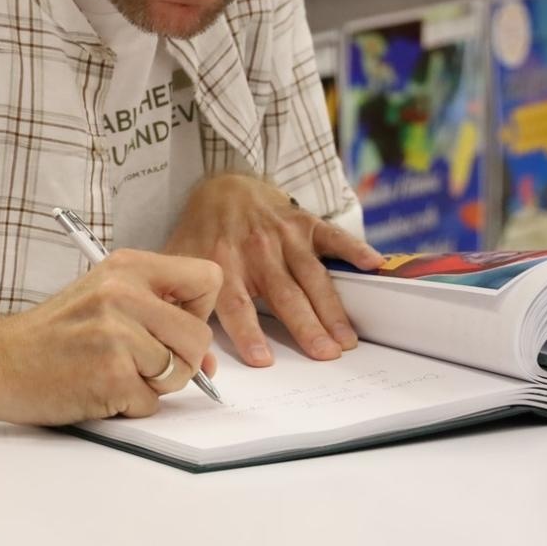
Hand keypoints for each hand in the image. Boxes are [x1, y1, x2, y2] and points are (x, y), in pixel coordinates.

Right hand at [0, 249, 220, 424]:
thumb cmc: (51, 335)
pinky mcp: (111, 376)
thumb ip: (158, 313)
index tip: (173, 326)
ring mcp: (117, 336)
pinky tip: (99, 389)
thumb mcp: (104, 297)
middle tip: (143, 362)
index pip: (207, 277)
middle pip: (199, 337)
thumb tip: (209, 358)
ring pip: (181, 372)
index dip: (199, 311)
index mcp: (127, 266)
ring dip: (154, 385)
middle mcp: (124, 294)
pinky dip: (130, 406)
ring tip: (114, 372)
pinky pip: (151, 403)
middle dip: (182, 360)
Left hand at [162, 173, 383, 365]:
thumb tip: (173, 338)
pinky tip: (373, 265)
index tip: (264, 360)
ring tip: (346, 339)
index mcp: (223, 264)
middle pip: (284, 295)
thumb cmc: (203, 232)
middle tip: (326, 354)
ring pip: (311, 276)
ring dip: (331, 308)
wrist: (222, 185)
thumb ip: (178, 295)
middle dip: (306, 326)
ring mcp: (284, 236)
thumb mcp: (179, 259)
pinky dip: (354, 249)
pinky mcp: (305, 223)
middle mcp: (256, 250)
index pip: (236, 304)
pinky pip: (332, 236)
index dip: (248, 332)